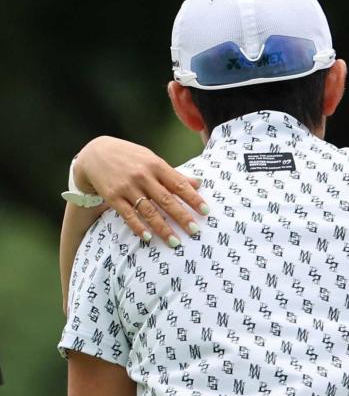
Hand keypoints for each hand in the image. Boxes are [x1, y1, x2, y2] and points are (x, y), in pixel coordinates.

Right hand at [74, 136, 207, 246]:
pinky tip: (148, 237)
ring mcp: (127, 187)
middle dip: (181, 216)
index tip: (206, 211)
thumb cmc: (131, 157)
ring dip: (162, 227)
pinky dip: (138, 226)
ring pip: (148, 210)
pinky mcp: (113, 196)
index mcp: (156, 165)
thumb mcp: (152, 160)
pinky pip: (128, 214)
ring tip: (174, 242)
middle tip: (195, 231)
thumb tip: (199, 183)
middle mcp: (143, 176)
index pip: (179, 184)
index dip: (193, 198)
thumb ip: (174, 174)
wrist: (95, 153)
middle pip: (166, 200)